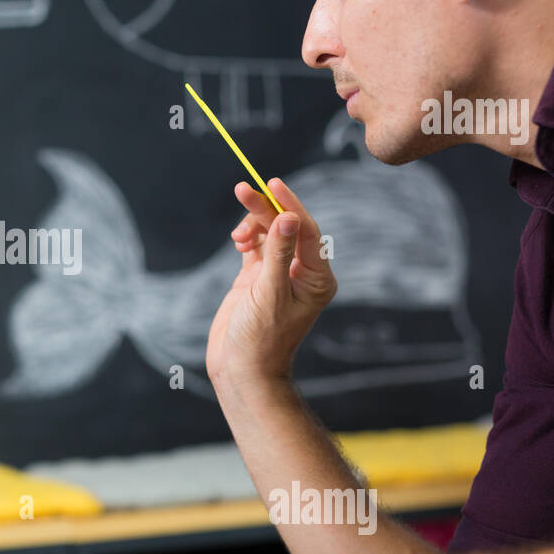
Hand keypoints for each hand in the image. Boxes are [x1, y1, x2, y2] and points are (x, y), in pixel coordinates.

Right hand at [206, 178, 336, 387]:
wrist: (241, 370)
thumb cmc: (260, 339)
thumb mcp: (270, 294)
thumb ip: (278, 254)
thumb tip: (290, 217)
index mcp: (317, 279)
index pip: (306, 230)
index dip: (289, 205)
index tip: (272, 184)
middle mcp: (301, 273)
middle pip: (286, 227)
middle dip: (265, 208)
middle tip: (242, 189)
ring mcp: (278, 274)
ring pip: (269, 233)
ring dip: (253, 224)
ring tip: (236, 236)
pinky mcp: (257, 278)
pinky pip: (256, 246)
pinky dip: (246, 237)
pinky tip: (237, 241)